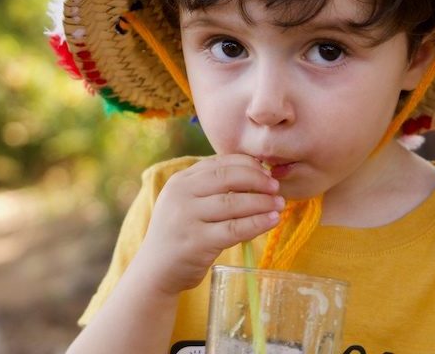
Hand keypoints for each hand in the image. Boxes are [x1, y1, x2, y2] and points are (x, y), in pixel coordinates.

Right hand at [133, 154, 282, 295]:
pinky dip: (257, 223)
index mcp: (180, 181)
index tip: (266, 172)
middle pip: (227, 178)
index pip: (218, 163)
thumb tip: (256, 173)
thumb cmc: (180, 233)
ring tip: (279, 204)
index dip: (247, 164)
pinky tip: (272, 220)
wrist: (155, 270)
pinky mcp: (197, 242)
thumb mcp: (187, 202)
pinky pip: (235, 229)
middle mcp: (181, 195)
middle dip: (257, 180)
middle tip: (275, 187)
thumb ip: (210, 187)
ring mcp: (187, 218)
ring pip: (233, 203)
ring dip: (261, 202)